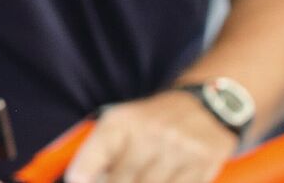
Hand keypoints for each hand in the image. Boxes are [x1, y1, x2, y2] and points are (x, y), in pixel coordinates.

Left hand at [65, 90, 238, 182]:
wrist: (205, 107)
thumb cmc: (151, 122)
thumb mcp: (121, 124)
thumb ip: (99, 152)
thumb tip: (82, 180)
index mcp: (123, 121)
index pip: (97, 152)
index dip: (82, 172)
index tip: (78, 180)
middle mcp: (151, 132)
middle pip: (122, 180)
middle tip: (114, 180)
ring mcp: (180, 149)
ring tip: (138, 178)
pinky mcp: (204, 163)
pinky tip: (161, 179)